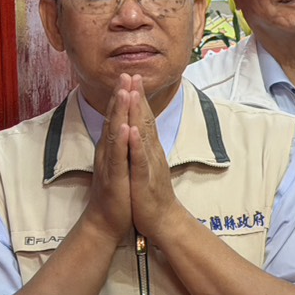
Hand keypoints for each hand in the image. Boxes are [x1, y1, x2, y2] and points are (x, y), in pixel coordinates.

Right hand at [82, 80, 133, 242]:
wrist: (107, 221)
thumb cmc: (117, 192)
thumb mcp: (121, 164)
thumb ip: (120, 145)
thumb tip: (123, 127)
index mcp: (112, 147)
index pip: (118, 117)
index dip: (123, 97)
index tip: (130, 76)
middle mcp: (108, 151)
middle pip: (114, 119)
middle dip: (120, 96)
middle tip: (125, 73)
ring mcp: (110, 163)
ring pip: (114, 133)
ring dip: (119, 112)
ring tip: (124, 92)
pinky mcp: (114, 177)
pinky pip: (118, 157)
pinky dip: (123, 142)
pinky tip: (126, 128)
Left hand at [125, 76, 180, 242]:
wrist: (162, 220)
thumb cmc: (151, 193)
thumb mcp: (146, 165)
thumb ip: (143, 147)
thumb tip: (139, 129)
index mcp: (148, 149)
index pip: (143, 119)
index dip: (137, 98)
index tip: (132, 77)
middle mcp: (151, 152)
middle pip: (144, 121)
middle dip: (137, 97)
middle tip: (133, 74)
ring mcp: (149, 165)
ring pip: (143, 136)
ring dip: (137, 114)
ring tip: (132, 93)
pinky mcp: (144, 180)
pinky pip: (140, 160)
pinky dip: (136, 145)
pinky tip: (132, 131)